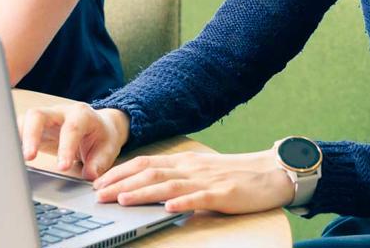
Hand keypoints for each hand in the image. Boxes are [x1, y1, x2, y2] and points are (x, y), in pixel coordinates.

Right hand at [18, 104, 130, 179]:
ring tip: (12, 158)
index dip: (65, 148)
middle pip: (39, 115)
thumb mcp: (108, 149)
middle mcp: (60, 112)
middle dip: (31, 135)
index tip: (62, 167)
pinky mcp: (34, 126)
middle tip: (29, 157)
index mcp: (81, 115)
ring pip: (25, 121)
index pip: (71, 129)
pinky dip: (13, 141)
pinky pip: (20, 129)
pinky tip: (9, 156)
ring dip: (18, 139)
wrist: (99, 126)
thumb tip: (90, 175)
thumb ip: (99, 162)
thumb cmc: (102, 138)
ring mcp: (45, 117)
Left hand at [92, 149, 296, 214]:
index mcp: (184, 161)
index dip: (120, 171)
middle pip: (149, 172)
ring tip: (122, 199)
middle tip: (99, 194)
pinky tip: (168, 209)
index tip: (99, 182)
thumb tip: (148, 186)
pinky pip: (199, 198)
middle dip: (121, 182)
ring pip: (168, 185)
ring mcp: (206, 181)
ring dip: (143, 192)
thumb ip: (177, 177)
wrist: (270, 172)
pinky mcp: (223, 195)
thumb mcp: (200, 172)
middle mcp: (190, 168)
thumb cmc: (234, 175)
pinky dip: (182, 203)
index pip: (145, 163)